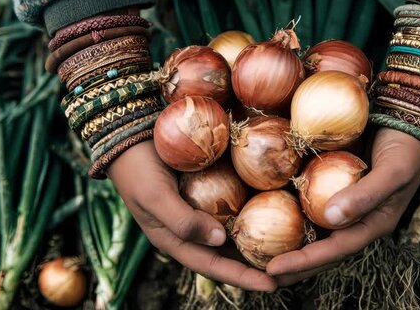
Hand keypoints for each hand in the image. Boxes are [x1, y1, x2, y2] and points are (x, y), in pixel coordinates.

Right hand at [107, 140, 276, 291]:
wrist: (129, 136)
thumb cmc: (137, 170)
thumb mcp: (155, 197)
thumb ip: (183, 221)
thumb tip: (220, 240)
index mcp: (177, 240)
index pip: (215, 265)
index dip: (243, 277)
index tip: (272, 284)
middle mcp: (193, 229)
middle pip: (230, 254)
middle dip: (258, 265)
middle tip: (291, 271)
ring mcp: (203, 209)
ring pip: (235, 232)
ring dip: (261, 240)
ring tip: (290, 246)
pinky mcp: (210, 189)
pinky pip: (235, 204)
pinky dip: (255, 210)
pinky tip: (277, 208)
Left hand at [266, 127, 419, 285]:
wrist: (412, 120)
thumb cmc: (408, 148)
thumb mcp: (392, 172)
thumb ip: (365, 195)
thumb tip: (331, 218)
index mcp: (373, 223)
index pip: (334, 250)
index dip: (304, 262)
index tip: (273, 270)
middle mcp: (356, 218)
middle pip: (322, 248)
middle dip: (293, 264)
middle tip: (261, 275)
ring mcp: (345, 201)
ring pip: (315, 228)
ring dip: (290, 242)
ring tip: (260, 253)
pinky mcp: (335, 183)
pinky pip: (311, 202)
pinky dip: (291, 210)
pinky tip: (269, 211)